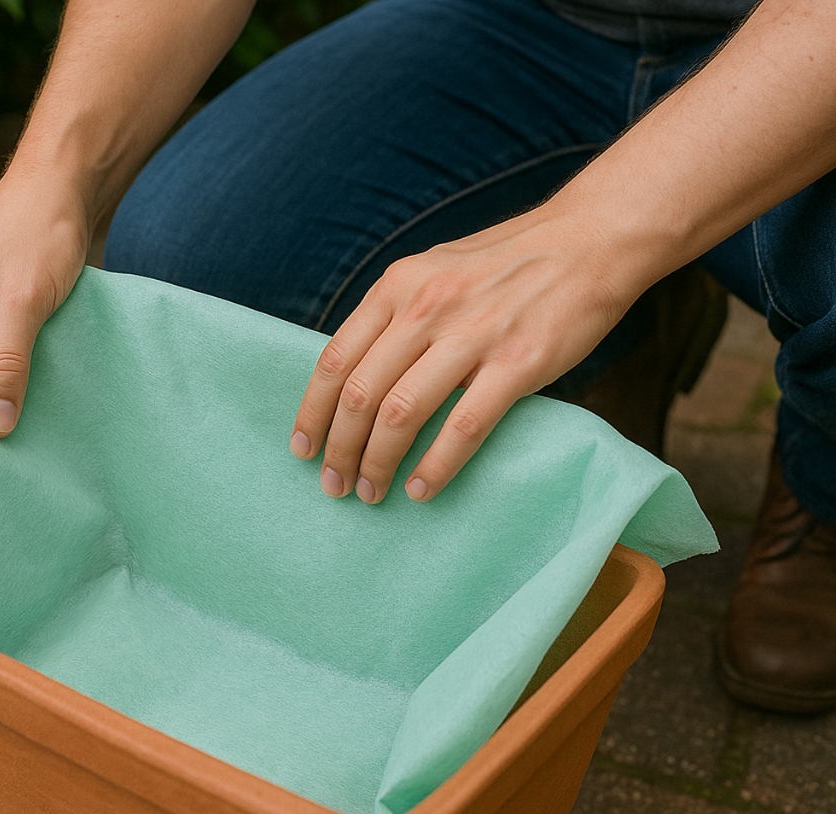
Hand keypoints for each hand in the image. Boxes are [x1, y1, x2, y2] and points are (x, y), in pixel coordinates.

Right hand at [0, 168, 89, 435]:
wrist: (66, 189)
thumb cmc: (38, 232)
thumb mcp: (24, 301)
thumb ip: (7, 363)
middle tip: (27, 454)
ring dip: (12, 399)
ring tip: (43, 432)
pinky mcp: (5, 322)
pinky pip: (9, 363)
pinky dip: (28, 380)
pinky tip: (52, 400)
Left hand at [289, 199, 645, 502]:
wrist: (590, 241)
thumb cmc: (506, 264)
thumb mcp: (434, 271)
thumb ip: (394, 315)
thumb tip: (356, 372)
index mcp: (399, 286)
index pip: (335, 359)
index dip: (312, 411)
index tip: (303, 449)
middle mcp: (426, 308)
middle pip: (360, 394)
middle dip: (339, 448)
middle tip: (334, 484)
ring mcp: (471, 336)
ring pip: (401, 414)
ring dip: (377, 462)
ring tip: (370, 492)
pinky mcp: (517, 365)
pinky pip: (463, 427)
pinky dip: (435, 466)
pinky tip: (421, 489)